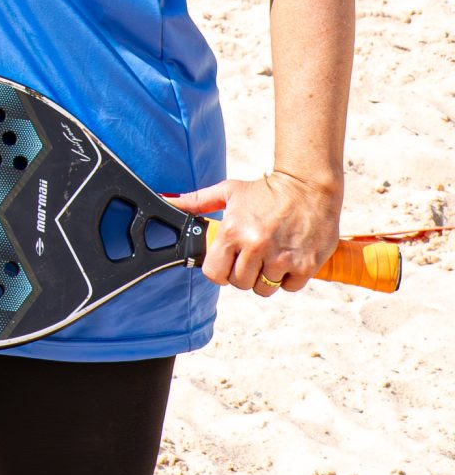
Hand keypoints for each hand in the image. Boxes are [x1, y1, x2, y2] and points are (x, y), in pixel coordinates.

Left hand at [166, 170, 342, 296]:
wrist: (308, 186)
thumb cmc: (266, 190)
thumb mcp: (228, 191)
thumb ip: (196, 201)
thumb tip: (166, 199)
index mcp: (232, 232)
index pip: (214, 273)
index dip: (219, 272)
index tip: (226, 264)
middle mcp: (256, 247)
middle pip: (240, 283)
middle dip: (242, 274)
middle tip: (251, 258)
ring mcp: (282, 258)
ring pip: (264, 288)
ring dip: (265, 278)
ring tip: (269, 258)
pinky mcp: (306, 265)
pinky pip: (289, 287)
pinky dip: (288, 279)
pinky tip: (287, 259)